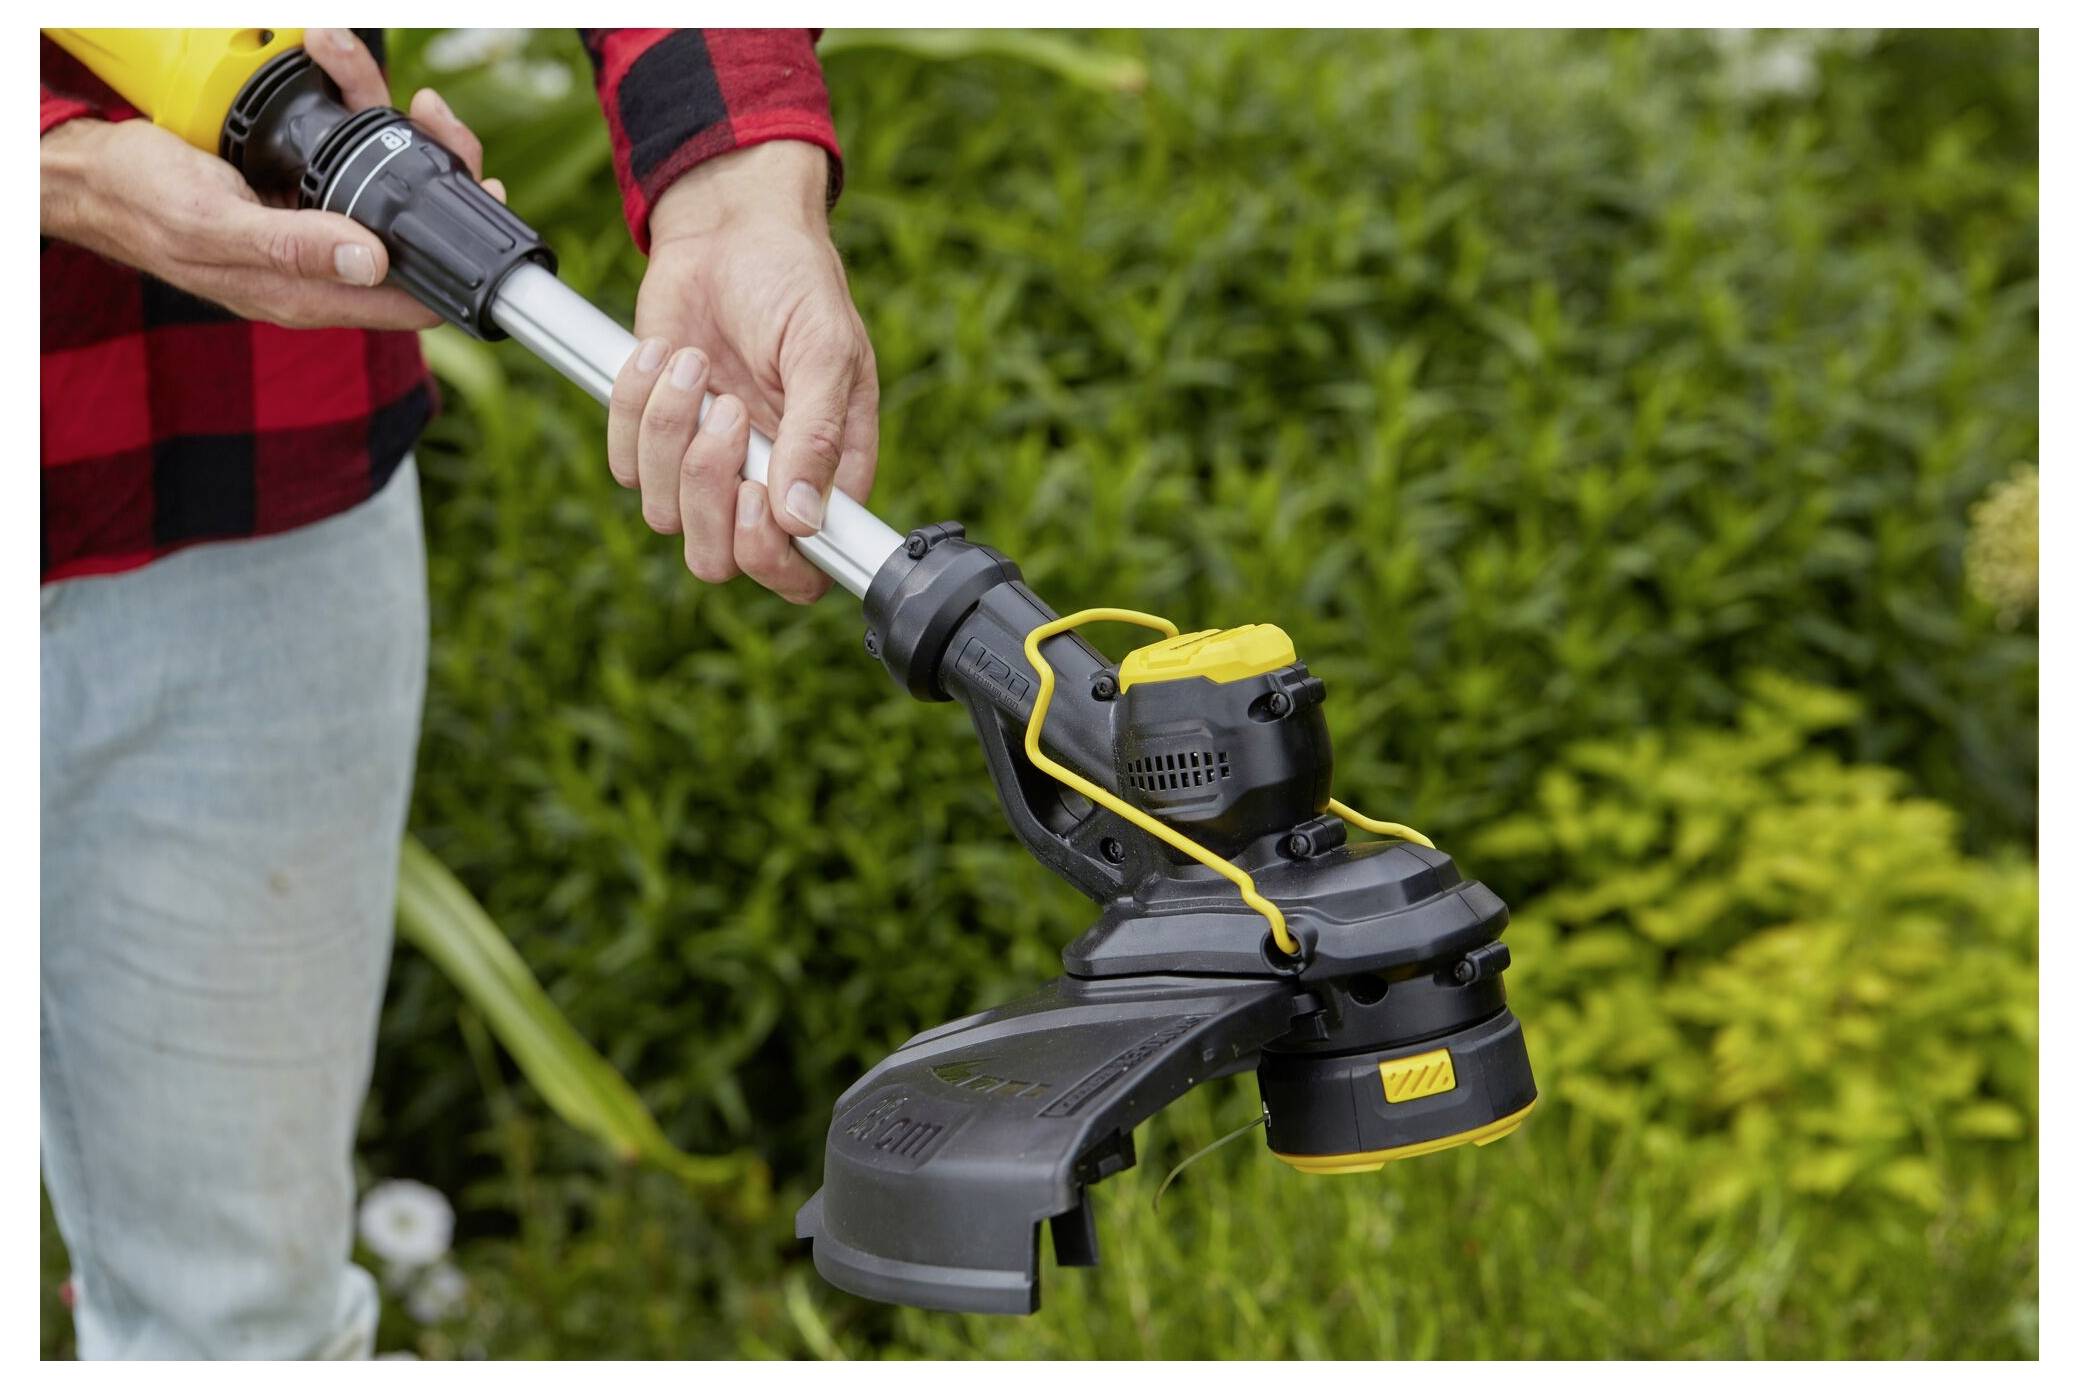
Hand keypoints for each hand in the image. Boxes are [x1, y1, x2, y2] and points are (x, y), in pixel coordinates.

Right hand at [38, 28, 501, 330]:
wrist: (94, 173)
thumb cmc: (143, 204)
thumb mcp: (214, 223)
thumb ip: (292, 248)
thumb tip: (372, 263)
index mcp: (310, 296)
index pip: (415, 298)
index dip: (456, 257)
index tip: (478, 197)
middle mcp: (324, 269)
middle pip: (415, 236)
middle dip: (438, 173)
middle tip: (437, 122)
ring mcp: (316, 229)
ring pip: (388, 185)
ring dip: (398, 128)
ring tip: (388, 83)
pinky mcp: (303, 192)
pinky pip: (352, 156)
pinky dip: (357, 111)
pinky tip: (344, 72)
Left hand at [608, 141, 878, 603]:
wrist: (728, 230)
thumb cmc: (795, 284)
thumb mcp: (825, 351)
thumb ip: (818, 437)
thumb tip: (804, 520)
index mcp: (824, 478)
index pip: (799, 574)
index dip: (769, 558)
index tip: (756, 494)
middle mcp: (764, 487)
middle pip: (717, 560)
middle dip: (707, 490)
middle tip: (727, 412)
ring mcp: (704, 467)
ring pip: (663, 512)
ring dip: (670, 429)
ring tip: (696, 361)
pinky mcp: (652, 437)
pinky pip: (623, 463)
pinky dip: (635, 402)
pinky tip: (664, 353)